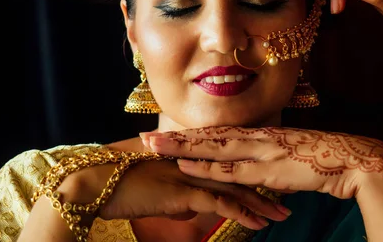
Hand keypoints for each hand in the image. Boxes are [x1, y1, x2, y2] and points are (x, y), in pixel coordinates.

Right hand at [62, 156, 289, 229]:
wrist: (93, 180)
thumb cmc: (119, 184)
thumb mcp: (153, 191)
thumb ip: (176, 197)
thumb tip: (189, 209)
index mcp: (187, 158)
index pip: (225, 165)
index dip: (249, 173)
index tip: (271, 181)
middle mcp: (193, 162)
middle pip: (237, 175)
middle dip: (264, 188)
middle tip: (288, 197)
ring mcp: (190, 174)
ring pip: (235, 189)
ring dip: (261, 204)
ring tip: (283, 215)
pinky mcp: (183, 191)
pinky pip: (221, 204)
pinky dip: (242, 214)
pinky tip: (259, 224)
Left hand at [140, 126, 382, 200]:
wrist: (351, 160)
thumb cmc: (321, 160)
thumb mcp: (287, 159)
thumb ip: (266, 163)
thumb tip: (250, 169)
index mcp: (259, 135)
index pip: (218, 134)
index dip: (191, 134)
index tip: (166, 133)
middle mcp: (256, 138)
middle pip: (208, 137)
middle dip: (176, 138)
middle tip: (143, 136)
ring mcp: (261, 150)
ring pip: (214, 147)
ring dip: (182, 147)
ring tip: (154, 146)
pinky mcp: (270, 166)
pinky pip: (233, 167)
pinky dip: (207, 165)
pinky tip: (186, 165)